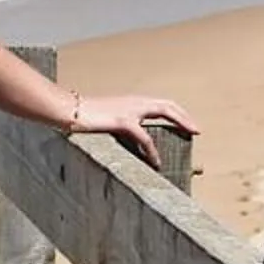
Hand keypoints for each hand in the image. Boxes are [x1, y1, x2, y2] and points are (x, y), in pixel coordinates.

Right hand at [70, 93, 198, 167]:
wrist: (67, 110)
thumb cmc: (82, 117)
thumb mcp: (105, 121)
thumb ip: (120, 128)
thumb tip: (131, 143)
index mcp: (130, 102)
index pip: (160, 103)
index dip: (176, 112)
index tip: (188, 123)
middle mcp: (132, 102)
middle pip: (167, 105)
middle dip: (184, 116)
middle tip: (197, 130)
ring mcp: (128, 109)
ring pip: (162, 112)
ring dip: (179, 123)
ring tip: (190, 135)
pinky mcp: (122, 121)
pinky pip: (144, 137)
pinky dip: (152, 150)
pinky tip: (156, 162)